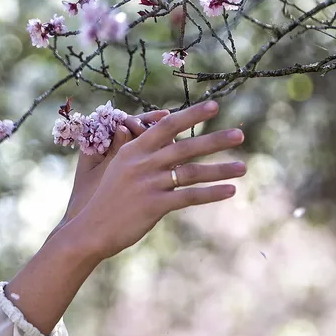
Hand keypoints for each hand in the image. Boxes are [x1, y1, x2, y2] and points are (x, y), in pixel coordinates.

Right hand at [61, 100, 246, 262]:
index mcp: (134, 149)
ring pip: (191, 172)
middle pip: (185, 147)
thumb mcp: (118, 167)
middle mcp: (142, 163)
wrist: (91, 229)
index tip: (214, 105)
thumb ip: (138, 150)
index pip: (167, 126)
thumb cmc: (107, 198)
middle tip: (240, 134)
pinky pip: (189, 196)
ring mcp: (148, 184)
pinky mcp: (154, 205)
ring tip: (243, 167)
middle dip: (214, 140)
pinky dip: (211, 193)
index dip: (191, 114)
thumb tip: (158, 135)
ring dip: (220, 169)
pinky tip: (230, 191)